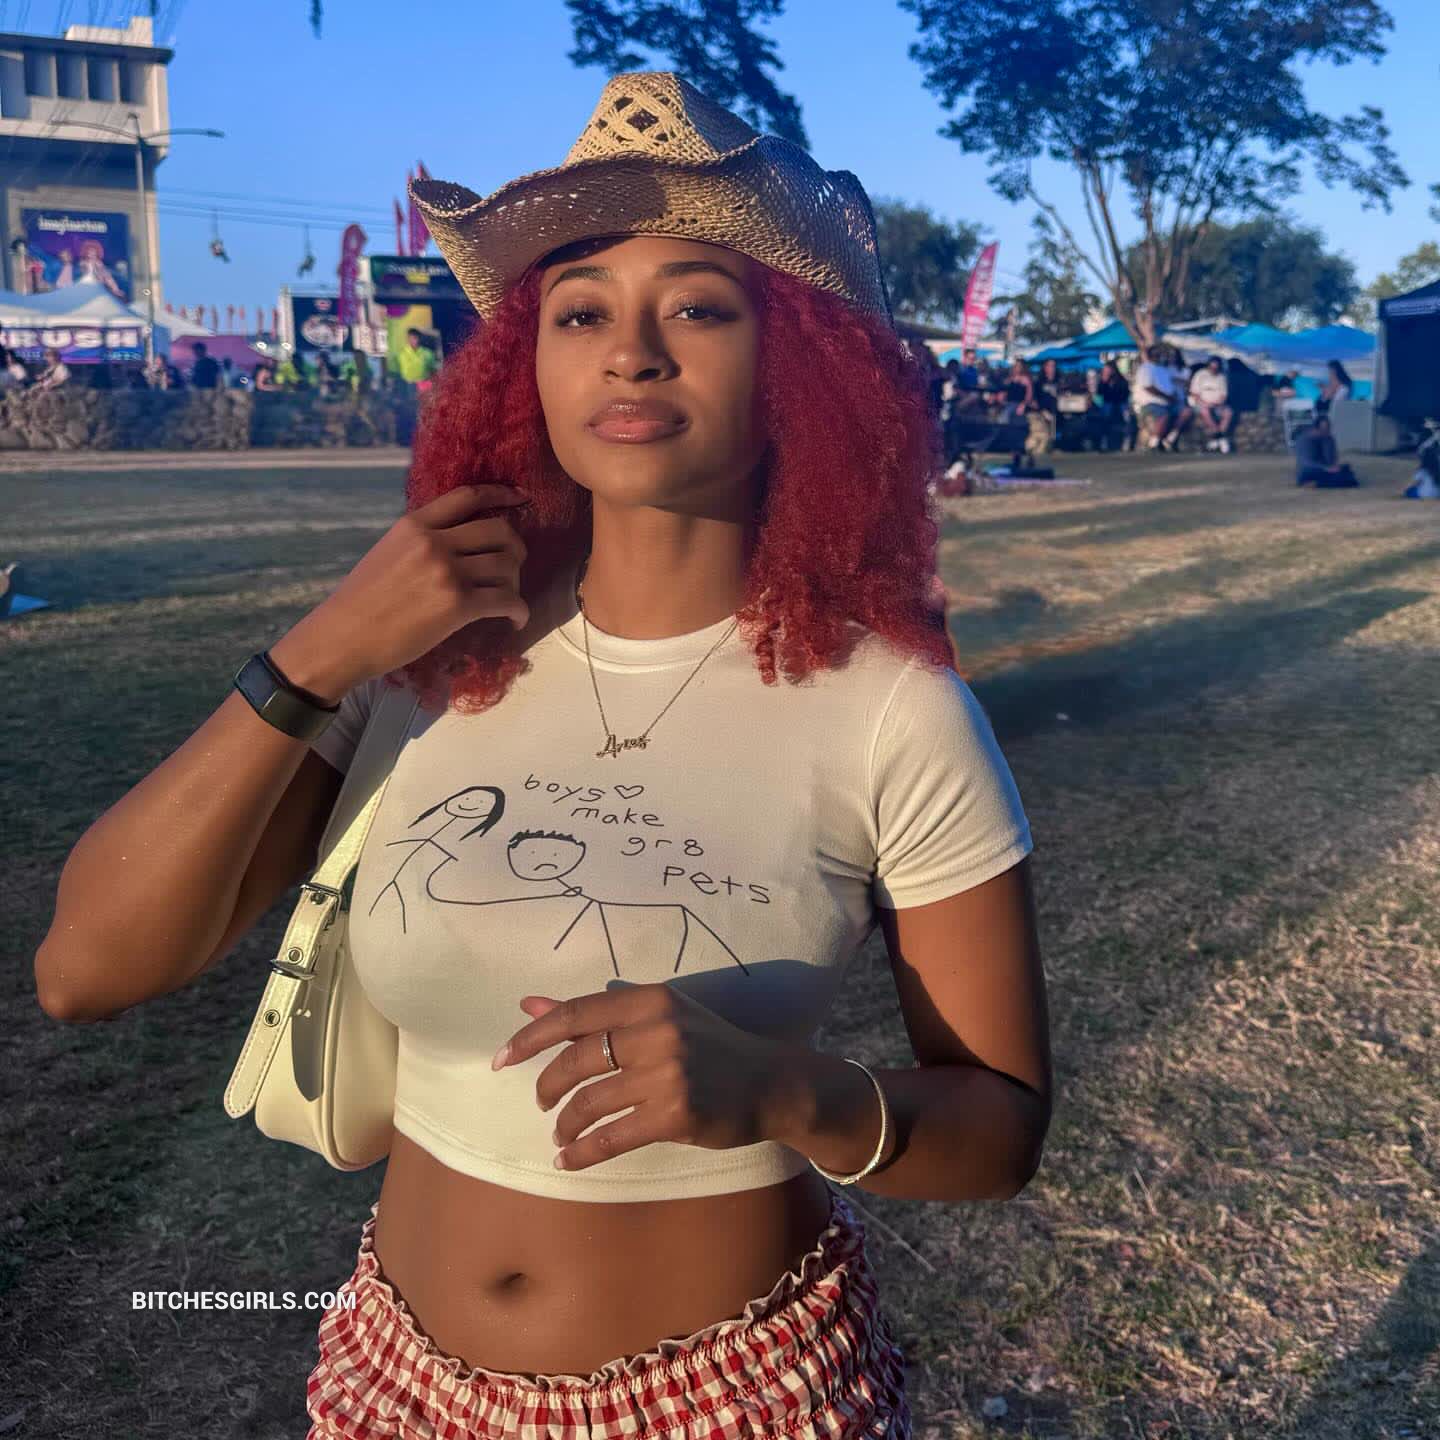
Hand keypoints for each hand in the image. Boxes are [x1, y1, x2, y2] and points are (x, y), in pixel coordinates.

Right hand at [298, 483, 531, 691]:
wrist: (344, 638)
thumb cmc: (362, 602)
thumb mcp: (388, 552)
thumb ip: (423, 541)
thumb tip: (459, 542)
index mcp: (415, 524)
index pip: (468, 496)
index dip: (501, 494)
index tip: (521, 498)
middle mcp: (434, 542)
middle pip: (500, 530)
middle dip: (516, 548)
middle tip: (513, 566)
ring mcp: (447, 572)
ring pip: (508, 565)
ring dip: (516, 583)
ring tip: (507, 599)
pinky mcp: (458, 605)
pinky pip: (508, 600)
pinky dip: (519, 611)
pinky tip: (515, 621)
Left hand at [493, 985, 797, 1171]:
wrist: (770, 1083)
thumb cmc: (708, 1044)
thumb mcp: (657, 1015)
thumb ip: (595, 1011)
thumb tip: (529, 1003)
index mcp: (650, 1000)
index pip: (574, 1014)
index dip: (531, 1037)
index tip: (501, 1059)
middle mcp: (657, 1031)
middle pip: (577, 1060)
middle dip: (548, 1086)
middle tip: (543, 1103)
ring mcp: (668, 1074)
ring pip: (590, 1101)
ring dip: (565, 1124)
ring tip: (560, 1134)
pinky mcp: (676, 1115)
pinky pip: (612, 1136)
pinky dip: (582, 1152)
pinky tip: (569, 1160)